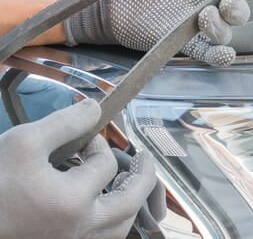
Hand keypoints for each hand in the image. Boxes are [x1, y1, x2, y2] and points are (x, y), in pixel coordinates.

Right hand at [0, 100, 157, 238]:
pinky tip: (104, 208)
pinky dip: (110, 223)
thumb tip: (96, 107)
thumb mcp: (23, 142)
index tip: (87, 135)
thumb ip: (65, 123)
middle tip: (146, 159)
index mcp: (72, 201)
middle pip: (129, 202)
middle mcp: (78, 230)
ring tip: (129, 184)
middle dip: (143, 177)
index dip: (99, 142)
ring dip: (129, 204)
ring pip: (118, 229)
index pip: (104, 163)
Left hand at [64, 0, 252, 65]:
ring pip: (225, 33)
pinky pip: (205, 53)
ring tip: (204, 17)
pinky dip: (218, 56)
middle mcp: (204, 1)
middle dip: (240, 8)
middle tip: (226, 3)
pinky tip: (224, 53)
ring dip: (222, 28)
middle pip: (239, 9)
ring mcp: (192, 24)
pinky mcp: (176, 41)